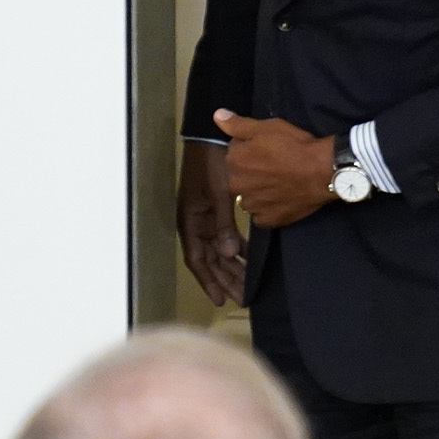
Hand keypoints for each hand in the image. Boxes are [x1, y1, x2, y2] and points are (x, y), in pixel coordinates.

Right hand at [177, 140, 246, 307]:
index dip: (208, 281)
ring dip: (231, 266)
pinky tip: (248, 257)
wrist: (214, 138)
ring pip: (218, 250)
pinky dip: (236, 248)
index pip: (198, 259)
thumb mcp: (218, 194)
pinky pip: (226, 236)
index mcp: (191, 221)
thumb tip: (229, 255)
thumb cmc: (212, 164)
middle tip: (241, 299)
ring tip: (245, 285)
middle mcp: (196, 223)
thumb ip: (223, 224)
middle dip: (224, 279)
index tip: (221, 300)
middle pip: (210, 259)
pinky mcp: (217, 210)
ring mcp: (206, 217)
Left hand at [215, 110, 335, 229]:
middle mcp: (237, 186)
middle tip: (274, 166)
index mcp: (234, 161)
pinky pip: (261, 215)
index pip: (234, 153)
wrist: (322, 172)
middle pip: (239, 176)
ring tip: (278, 184)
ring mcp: (252, 206)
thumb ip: (238, 124)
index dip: (250, 149)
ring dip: (257, 192)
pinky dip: (268, 209)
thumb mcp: (267, 127)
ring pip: (248, 197)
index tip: (267, 148)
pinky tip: (280, 200)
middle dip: (251, 171)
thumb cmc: (294, 146)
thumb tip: (217, 116)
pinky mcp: (268, 220)